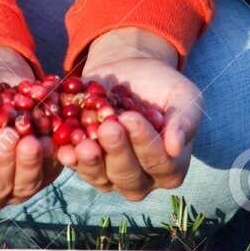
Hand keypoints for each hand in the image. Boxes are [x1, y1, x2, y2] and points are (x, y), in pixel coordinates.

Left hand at [58, 28, 202, 201]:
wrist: (130, 71)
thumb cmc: (162, 86)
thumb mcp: (184, 96)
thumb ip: (184, 120)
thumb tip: (176, 147)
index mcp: (171, 166)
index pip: (160, 162)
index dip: (145, 143)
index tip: (131, 118)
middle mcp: (143, 179)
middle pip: (129, 175)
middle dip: (117, 152)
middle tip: (108, 127)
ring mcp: (113, 177)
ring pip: (102, 178)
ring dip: (91, 162)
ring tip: (84, 143)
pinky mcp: (88, 167)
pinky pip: (78, 168)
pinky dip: (71, 159)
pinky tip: (65, 149)